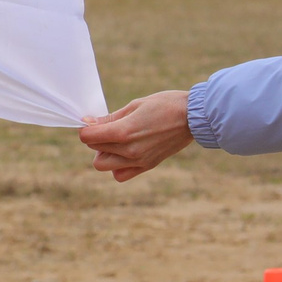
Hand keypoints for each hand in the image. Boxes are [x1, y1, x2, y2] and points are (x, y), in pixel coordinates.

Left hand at [78, 90, 193, 180]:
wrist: (195, 117)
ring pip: (103, 165)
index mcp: (124, 132)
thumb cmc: (165, 105)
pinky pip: (120, 175)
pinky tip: (124, 153)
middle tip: (107, 128)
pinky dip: (117, 166)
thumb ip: (110, 118)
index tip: (93, 122)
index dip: (86, 128)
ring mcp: (139, 160)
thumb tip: (87, 122)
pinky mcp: (148, 166)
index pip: (87, 137)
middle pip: (94, 150)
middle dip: (95, 139)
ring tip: (116, 141)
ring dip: (104, 153)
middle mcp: (129, 150)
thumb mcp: (134, 105)